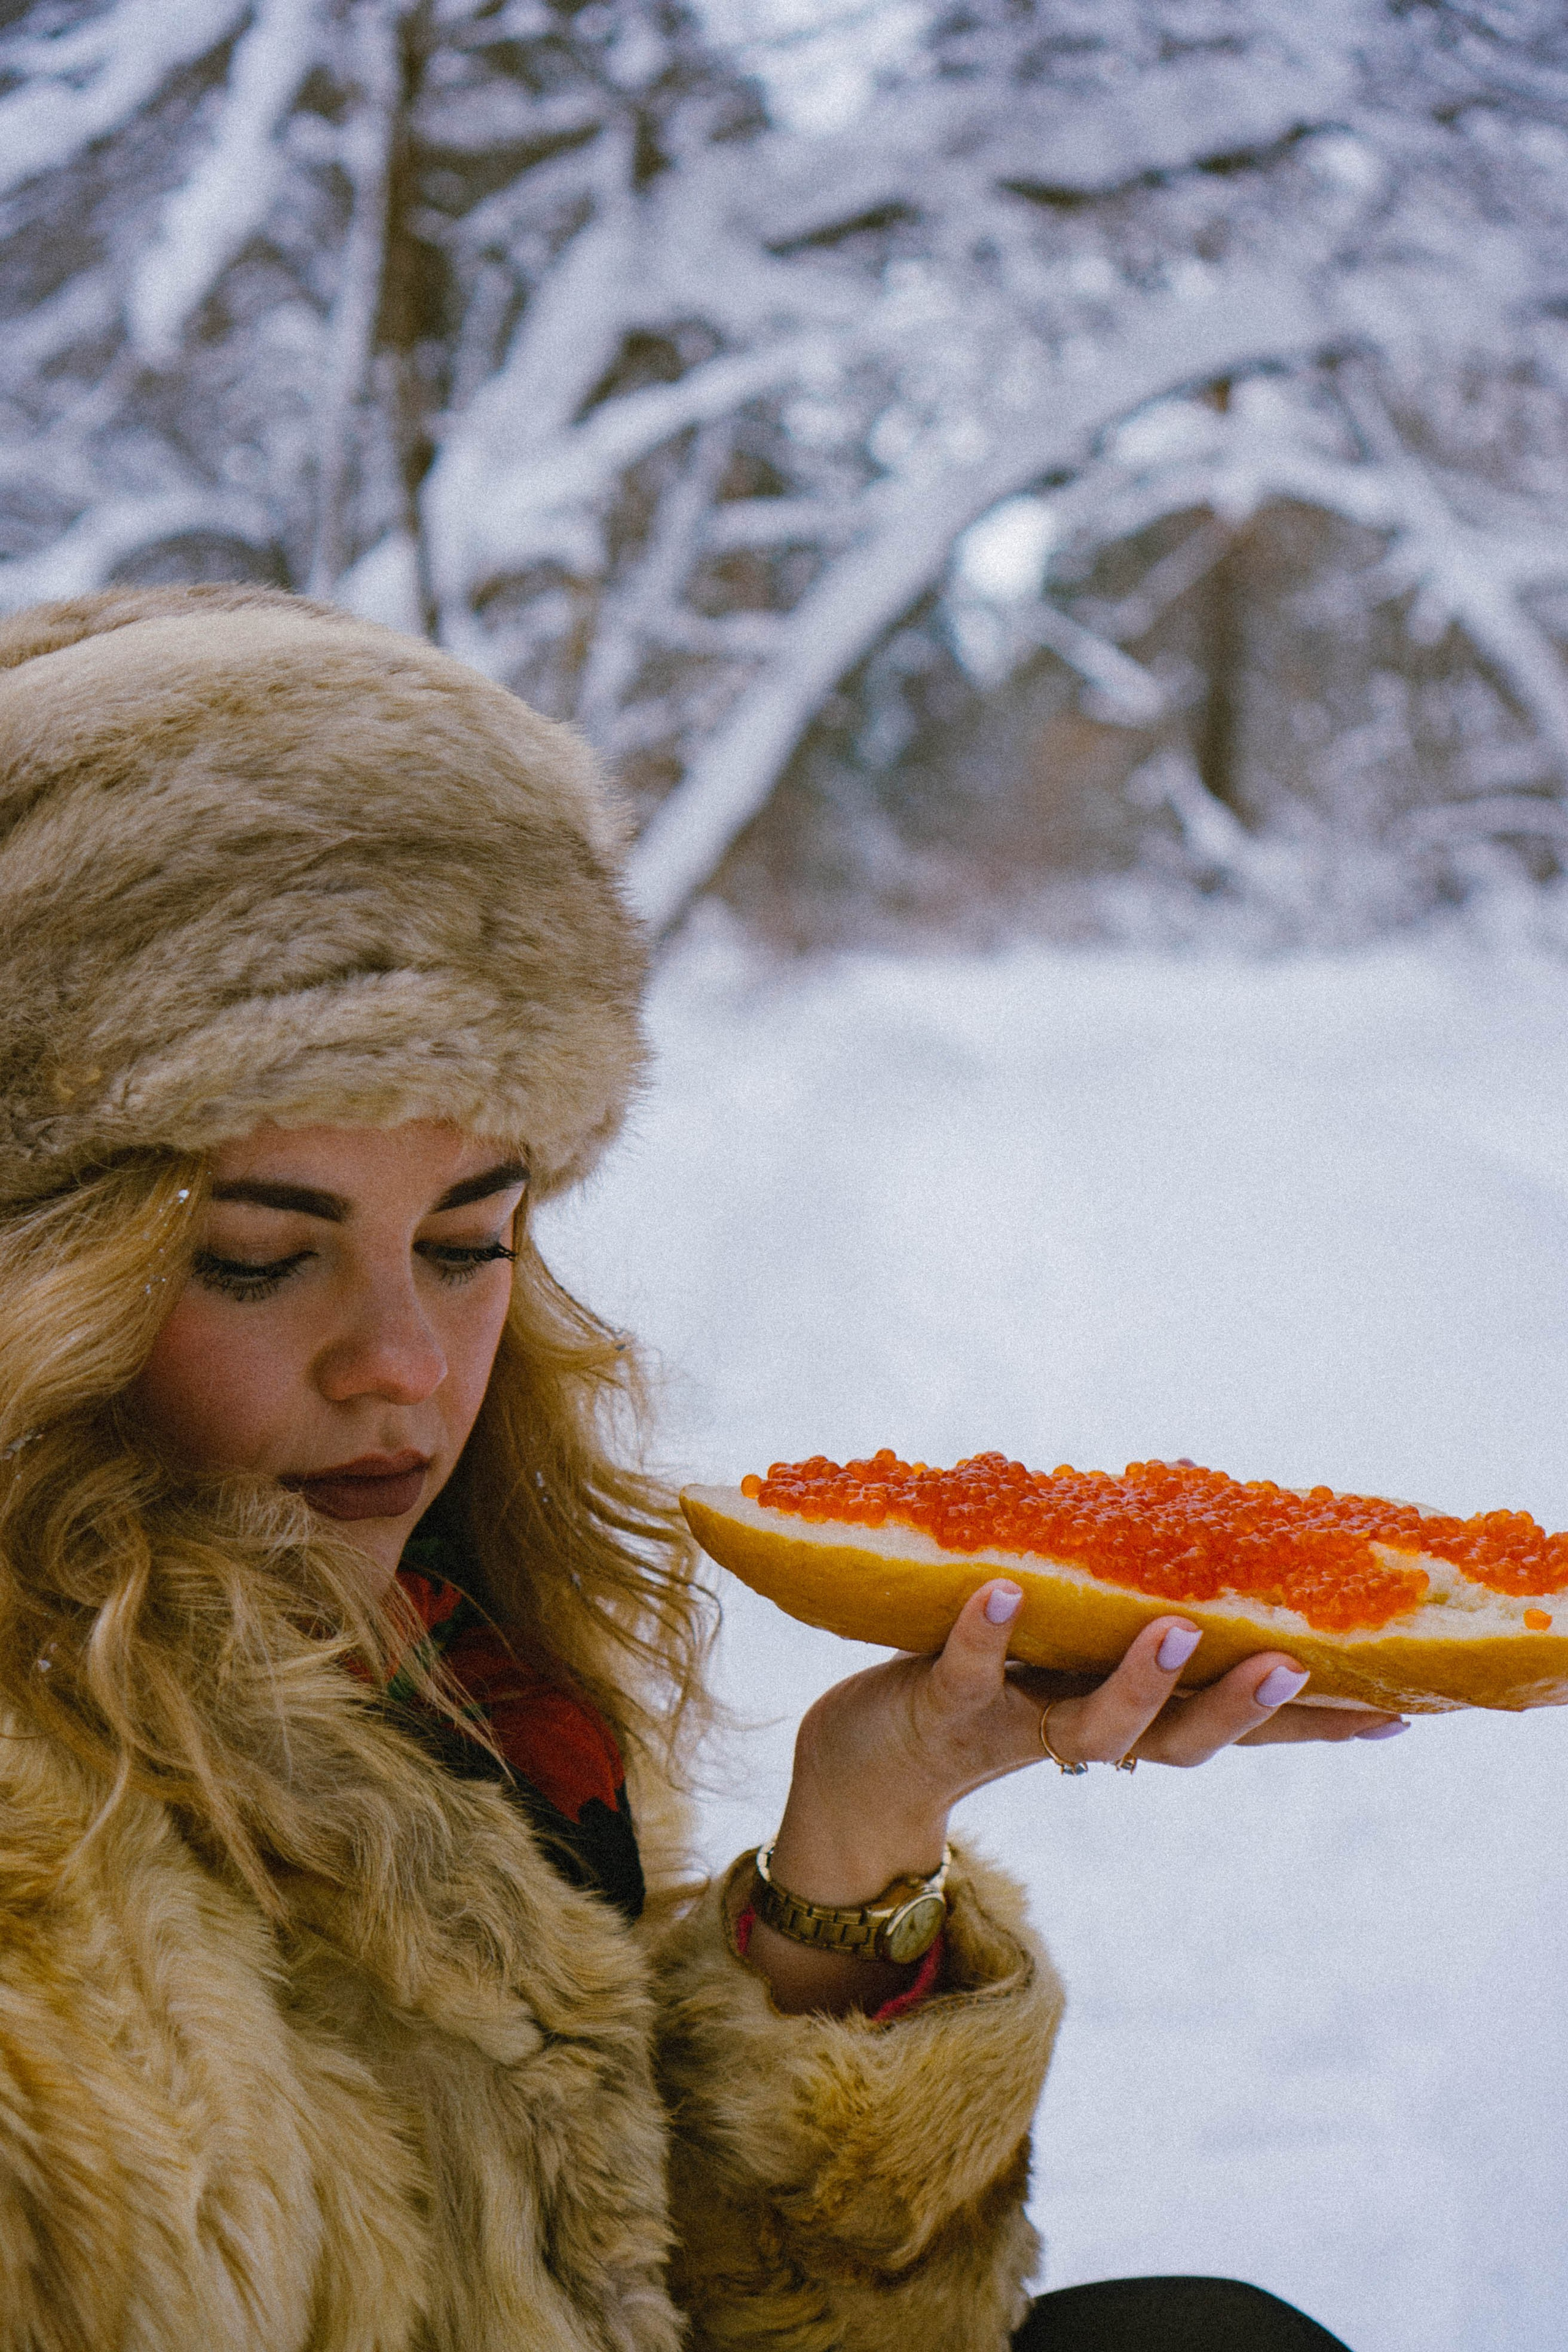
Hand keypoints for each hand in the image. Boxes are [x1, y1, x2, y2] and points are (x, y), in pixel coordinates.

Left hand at [750, 1582, 1403, 2013]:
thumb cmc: (984, 1690)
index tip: (1396, 1714)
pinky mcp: (942, 1712)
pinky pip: (969, 1673)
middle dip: (1239, 1708)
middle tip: (1292, 1663)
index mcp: (1127, 1720)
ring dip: (1136, 1683)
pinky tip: (1002, 1591)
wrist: (863, 1767)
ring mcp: (1016, 1730)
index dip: (1312, 1729)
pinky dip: (984, 1635)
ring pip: (1092, 1728)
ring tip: (1167, 1627)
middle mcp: (1083, 1736)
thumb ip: (1122, 1611)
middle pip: (1181, 1743)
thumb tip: (1189, 1517)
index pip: (1233, 1732)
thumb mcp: (1068, 1654)